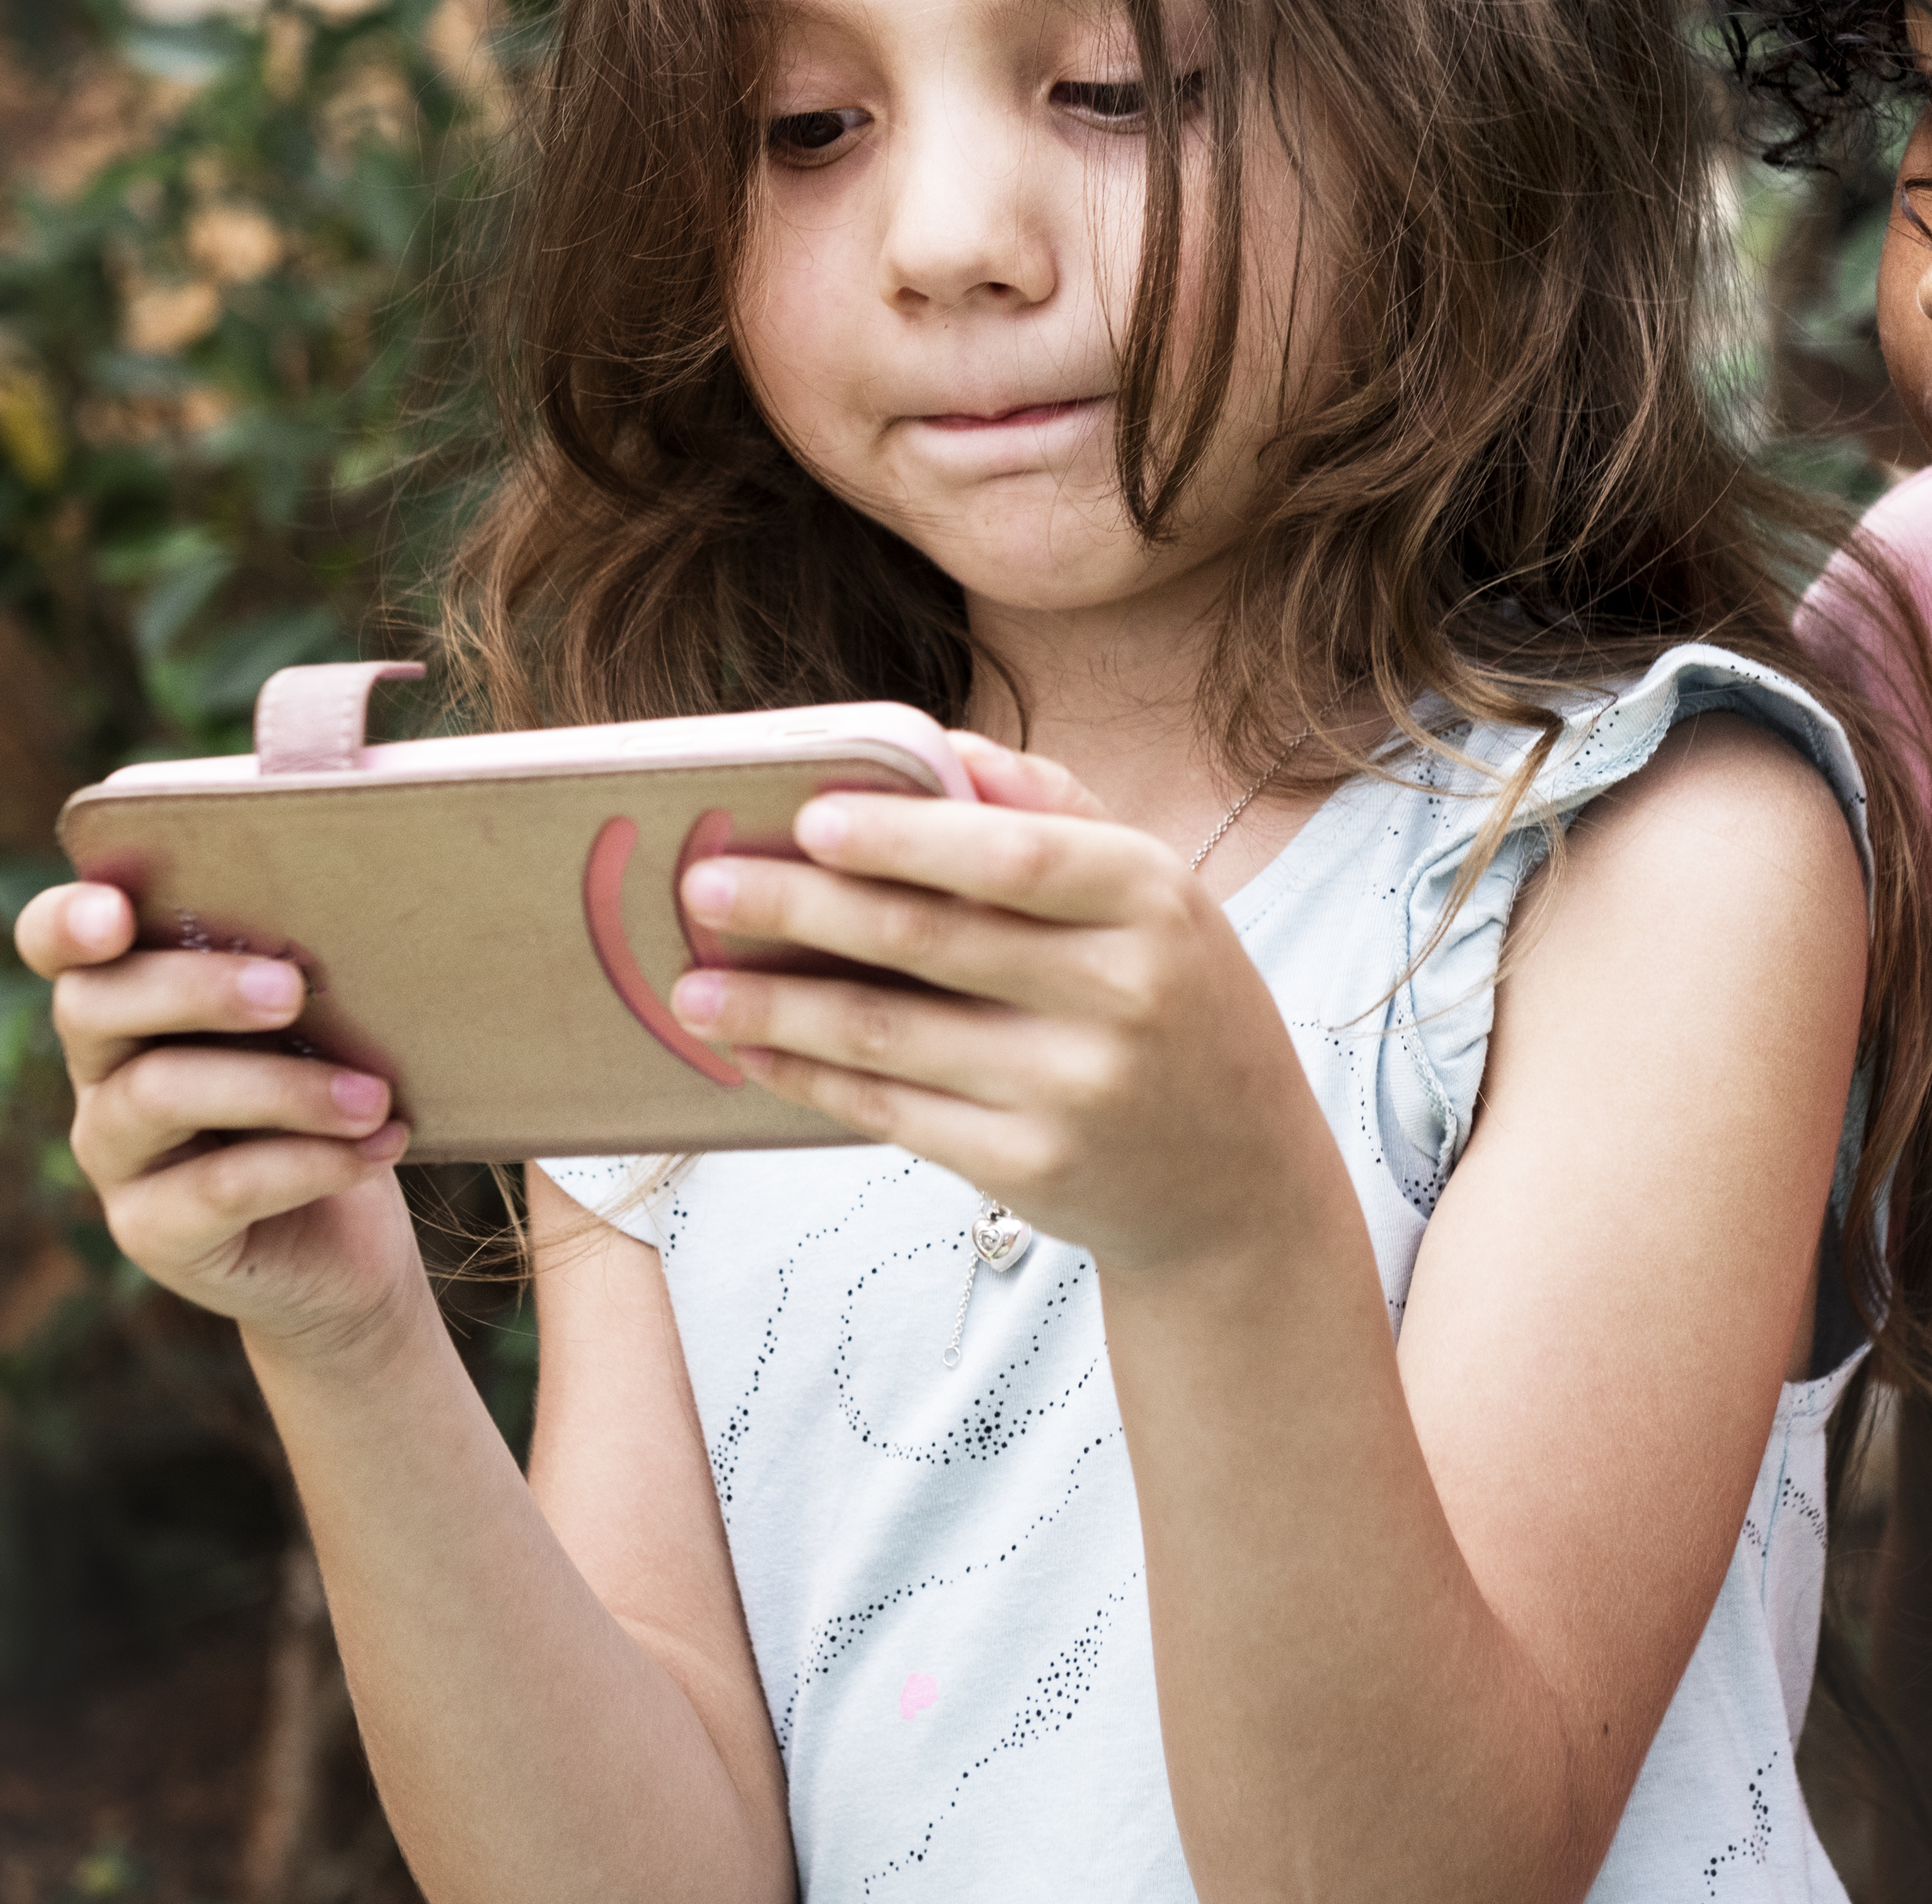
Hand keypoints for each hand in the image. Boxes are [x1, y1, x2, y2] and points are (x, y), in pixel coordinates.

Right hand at [14, 878, 428, 1366]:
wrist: (347, 1241)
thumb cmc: (334, 1090)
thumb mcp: (324, 1019)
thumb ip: (306, 963)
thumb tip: (361, 899)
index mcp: (132, 992)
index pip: (58, 941)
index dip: (66, 921)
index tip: (114, 912)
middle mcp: (103, 1068)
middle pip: (98, 1005)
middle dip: (196, 987)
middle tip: (293, 988)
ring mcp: (116, 1154)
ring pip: (160, 1095)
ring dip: (280, 1087)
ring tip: (372, 1096)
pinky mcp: (151, 1232)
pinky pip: (216, 1188)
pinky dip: (305, 1162)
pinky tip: (376, 1147)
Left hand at [666, 736, 1349, 1279]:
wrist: (1239, 1182)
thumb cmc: (1177, 1003)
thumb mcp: (1154, 896)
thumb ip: (1055, 813)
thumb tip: (937, 748)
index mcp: (1154, 898)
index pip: (1018, 856)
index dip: (908, 837)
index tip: (810, 815)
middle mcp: (1122, 994)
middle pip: (934, 940)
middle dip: (803, 909)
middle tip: (705, 885)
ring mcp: (1076, 1090)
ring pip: (894, 1037)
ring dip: (778, 1007)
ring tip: (692, 986)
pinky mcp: (1031, 1168)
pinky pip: (894, 1114)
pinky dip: (812, 1079)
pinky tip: (753, 1052)